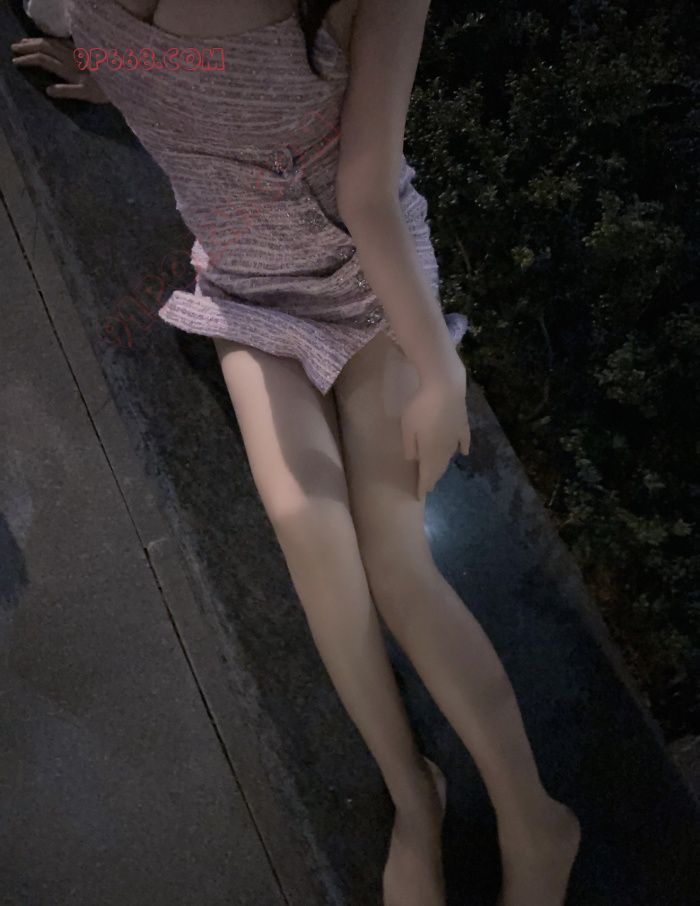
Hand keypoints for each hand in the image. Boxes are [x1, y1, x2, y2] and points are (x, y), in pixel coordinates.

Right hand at [10, 36, 110, 102]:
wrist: (124, 77)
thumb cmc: (106, 90)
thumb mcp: (86, 94)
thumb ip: (67, 91)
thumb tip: (48, 90)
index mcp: (69, 69)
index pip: (43, 60)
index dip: (28, 59)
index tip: (16, 62)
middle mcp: (70, 57)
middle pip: (45, 47)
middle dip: (28, 47)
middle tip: (15, 48)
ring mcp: (77, 52)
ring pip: (52, 42)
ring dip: (37, 41)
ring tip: (25, 42)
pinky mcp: (84, 50)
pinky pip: (63, 41)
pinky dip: (51, 40)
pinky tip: (48, 41)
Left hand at [401, 359, 470, 500]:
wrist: (445, 385)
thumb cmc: (421, 406)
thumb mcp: (407, 427)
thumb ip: (410, 445)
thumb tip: (413, 459)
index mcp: (431, 452)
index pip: (427, 474)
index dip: (423, 485)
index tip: (420, 496)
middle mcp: (446, 449)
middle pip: (439, 467)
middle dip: (433, 477)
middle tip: (429, 486)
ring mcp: (456, 436)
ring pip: (449, 456)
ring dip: (444, 465)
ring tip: (439, 472)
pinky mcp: (463, 423)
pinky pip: (463, 440)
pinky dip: (463, 447)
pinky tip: (464, 453)